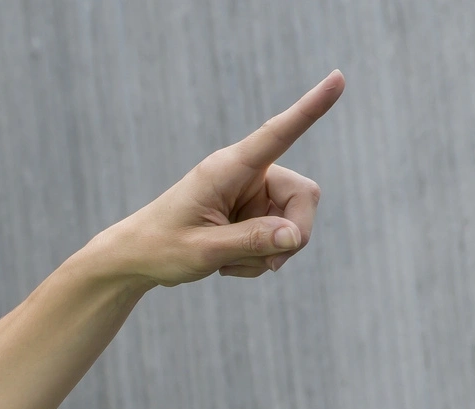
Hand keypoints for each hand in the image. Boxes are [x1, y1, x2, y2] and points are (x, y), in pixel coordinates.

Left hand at [99, 70, 342, 286]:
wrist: (136, 260)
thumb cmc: (160, 247)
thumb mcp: (202, 250)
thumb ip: (249, 241)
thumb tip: (294, 236)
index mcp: (228, 168)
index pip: (278, 133)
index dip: (311, 107)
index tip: (338, 76)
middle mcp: (246, 173)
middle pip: (304, 196)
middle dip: (294, 234)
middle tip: (271, 264)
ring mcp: (252, 194)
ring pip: (294, 223)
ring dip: (269, 253)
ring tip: (228, 262)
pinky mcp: (253, 214)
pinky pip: (279, 239)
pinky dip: (260, 258)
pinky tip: (228, 263)